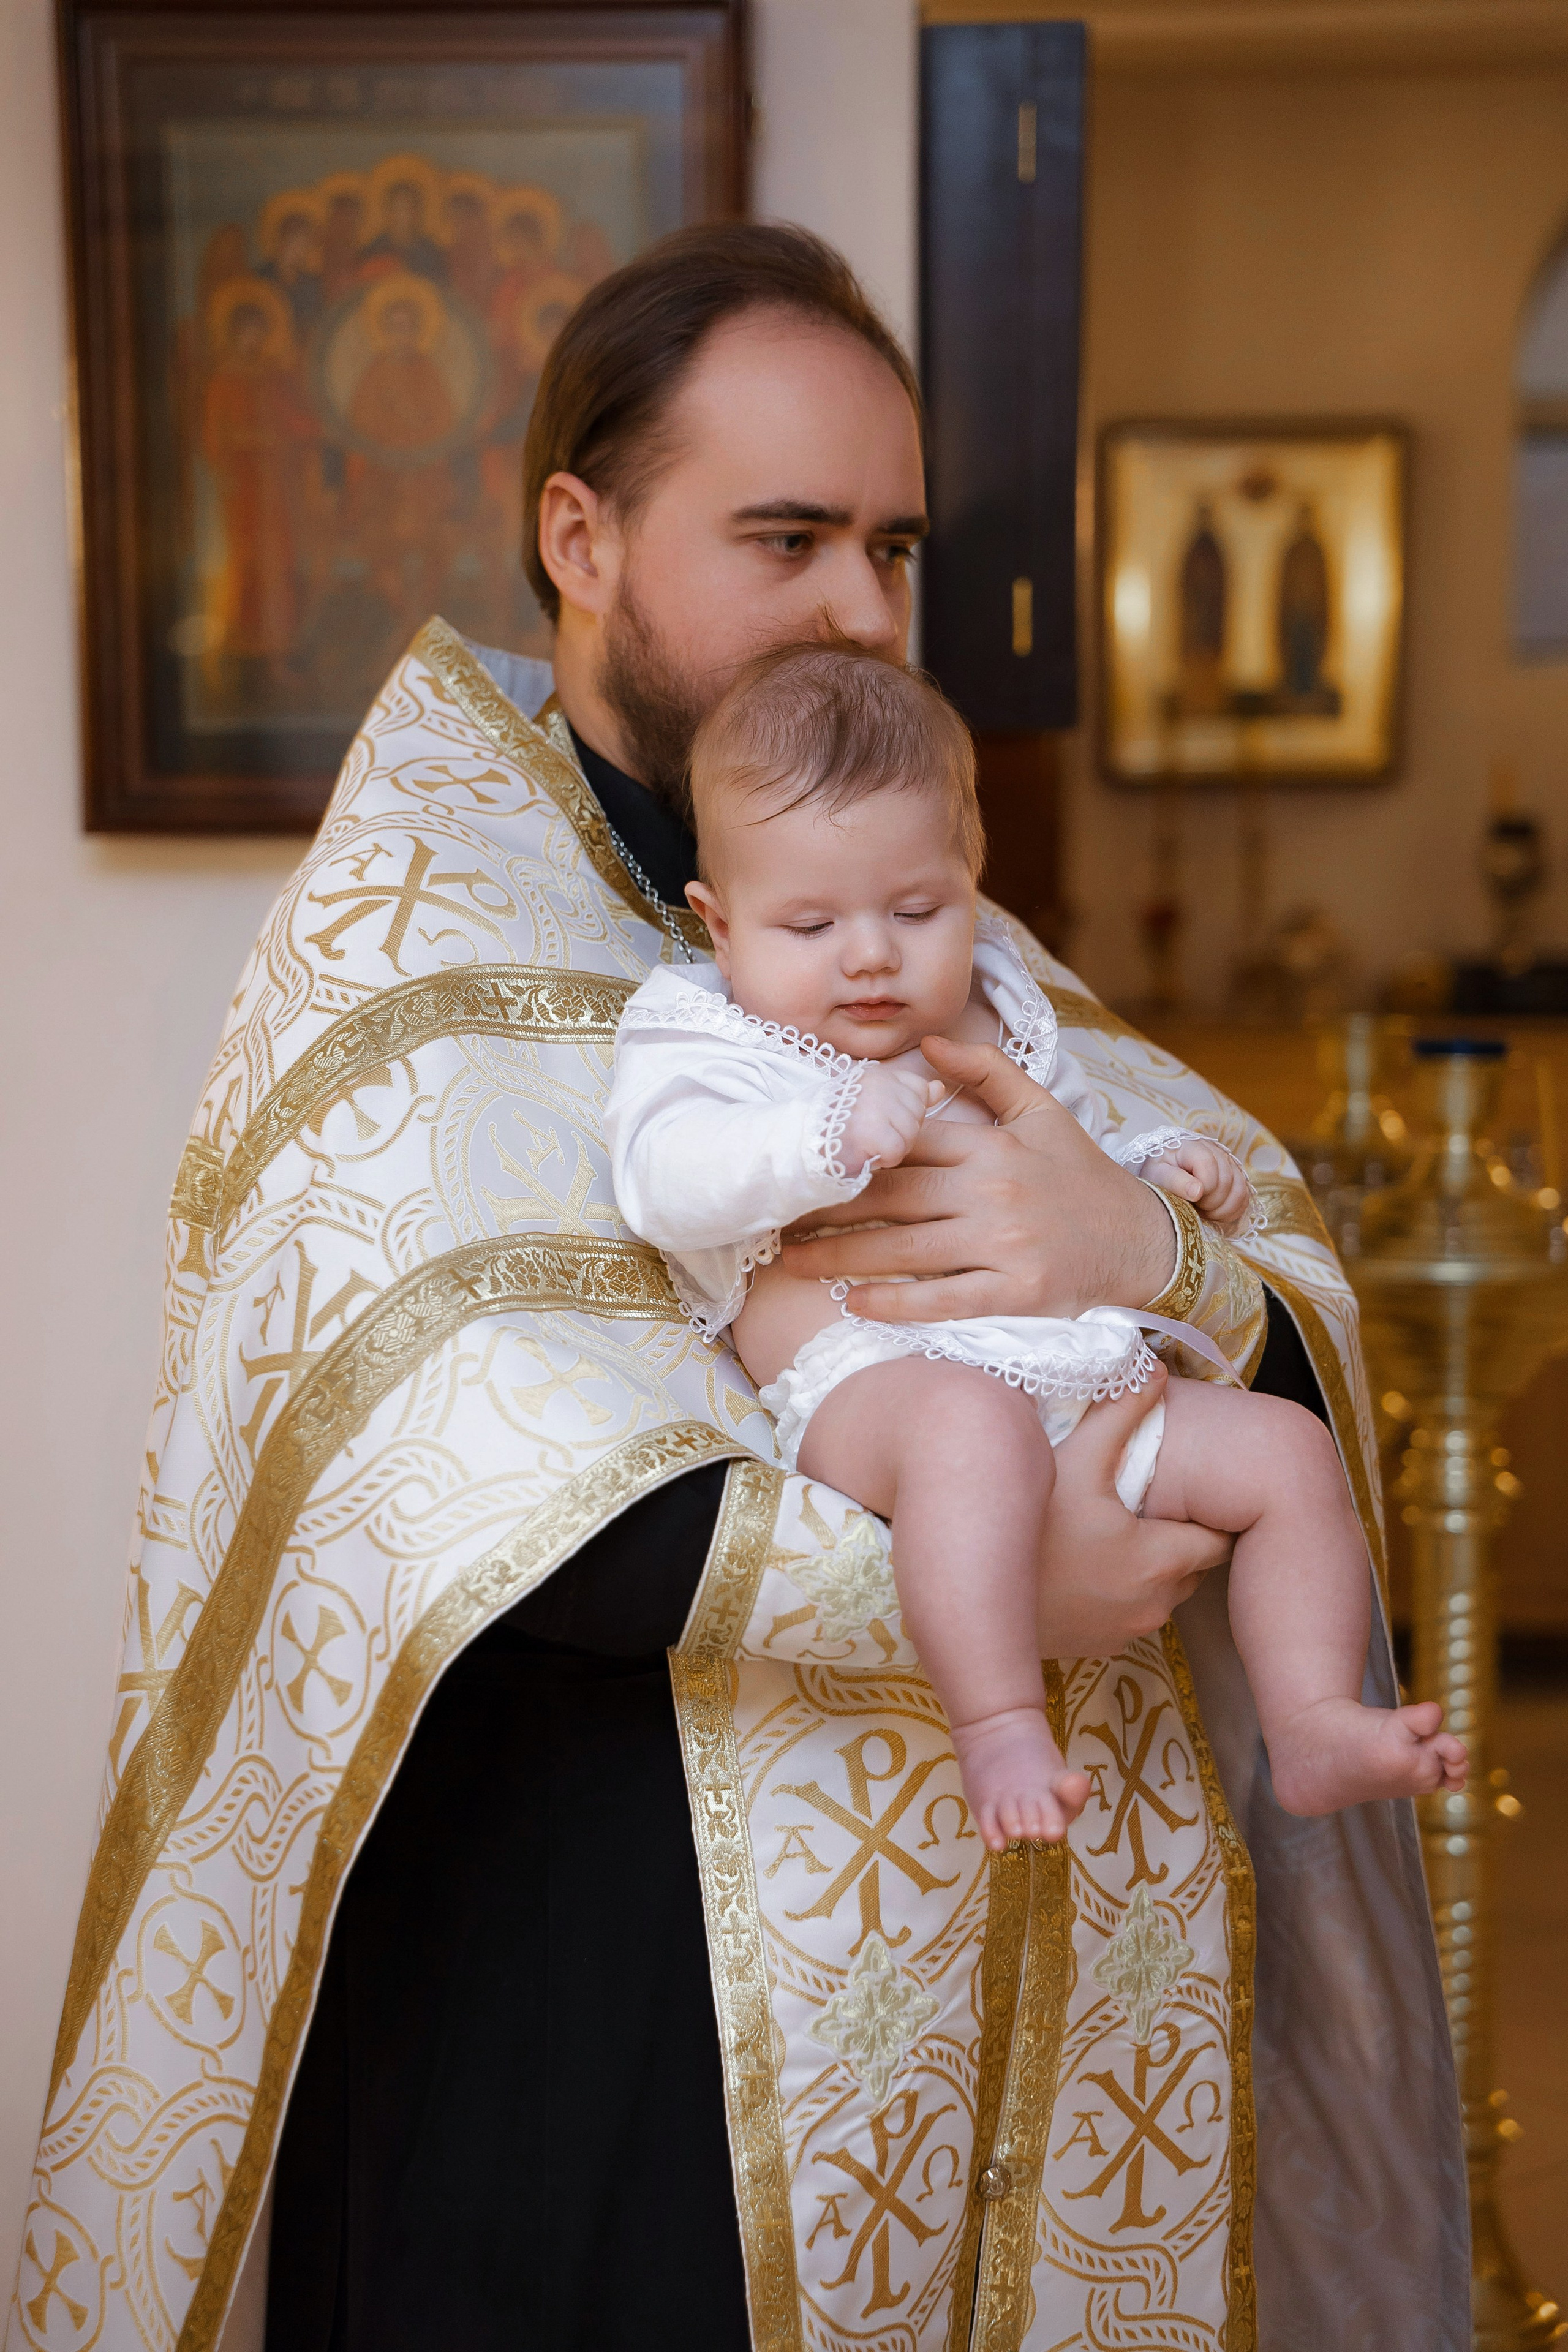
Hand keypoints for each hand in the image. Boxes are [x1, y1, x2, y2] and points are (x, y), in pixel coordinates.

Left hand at [783, 1035, 1176, 1319]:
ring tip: (792, 1263)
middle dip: (826, 1210)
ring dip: (842, 1257)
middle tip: (774, 1219)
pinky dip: (896, 1304)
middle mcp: (992, 1191)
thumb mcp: (1043, 1112)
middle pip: (891, 1199)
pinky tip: (854, 1303)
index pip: (904, 1144)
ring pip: (905, 1251)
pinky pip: (943, 1299)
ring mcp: (1004, 1243)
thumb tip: (928, 1044)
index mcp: (990, 1146)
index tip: (801, 1162)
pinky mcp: (1017, 1292)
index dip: (847, 1154)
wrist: (1146, 1243)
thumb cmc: (1083, 1178)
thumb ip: (987, 1072)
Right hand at [839, 1064, 940, 1172]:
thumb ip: (908, 1094)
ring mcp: (873, 1103)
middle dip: (901, 1132)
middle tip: (872, 1137)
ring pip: (910, 1134)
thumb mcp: (872, 1103)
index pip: (917, 1090)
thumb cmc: (835, 1126)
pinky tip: (865, 1155)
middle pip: (918, 1114)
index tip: (882, 1121)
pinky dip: (883, 1160)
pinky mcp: (869, 1129)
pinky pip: (897, 1151)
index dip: (905, 1112)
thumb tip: (938, 1088)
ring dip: (892, 1147)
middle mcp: (877, 1082)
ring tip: (867, 1145)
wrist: (797, 1143)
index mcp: (877, 1073)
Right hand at [1036, 1372, 1233, 1655]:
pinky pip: (1129, 1616)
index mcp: (1157, 1561)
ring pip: (1162, 1594)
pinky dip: (1121, 1593)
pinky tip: (1088, 1565)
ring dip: (1150, 1568)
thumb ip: (1121, 1413)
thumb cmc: (1030, 1527)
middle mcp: (1152, 1606)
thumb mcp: (1076, 1460)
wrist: (972, 1597)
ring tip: (1117, 1531)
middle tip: (1151, 1503)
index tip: (1189, 1493)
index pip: (1218, 1542)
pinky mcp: (1096, 1648)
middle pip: (1192, 1568)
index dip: (1208, 1514)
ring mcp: (1123, 1633)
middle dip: (1180, 1537)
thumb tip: (1154, 1369)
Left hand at [1145, 1140, 1249, 1232]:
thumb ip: (1175, 1182)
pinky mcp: (1236, 1176)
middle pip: (1226, 1181)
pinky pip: (1244, 1197)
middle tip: (1194, 1207)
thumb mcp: (1157, 1175)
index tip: (1189, 1199)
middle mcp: (1215, 1151)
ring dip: (1222, 1209)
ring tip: (1203, 1211)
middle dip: (1210, 1203)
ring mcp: (1228, 1163)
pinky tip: (1214, 1213)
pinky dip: (1232, 1210)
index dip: (1202, 1189)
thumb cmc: (1159, 1172)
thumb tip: (1197, 1191)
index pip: (1209, 1166)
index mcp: (1193, 1147)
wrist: (1165, 1170)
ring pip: (1239, 1190)